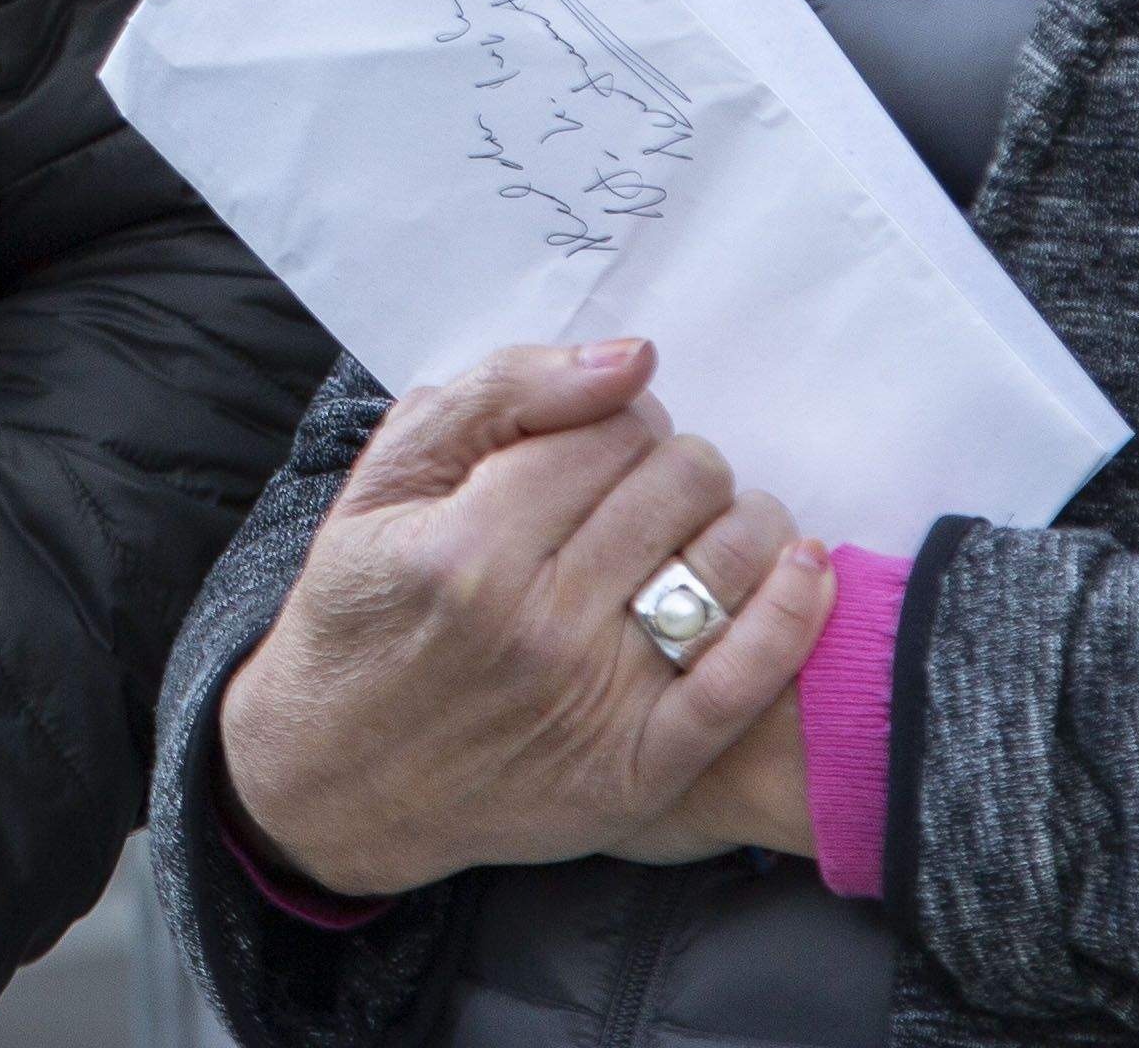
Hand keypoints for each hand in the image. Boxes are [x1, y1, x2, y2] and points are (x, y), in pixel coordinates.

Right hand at [211, 340, 831, 901]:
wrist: (339, 779)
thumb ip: (499, 396)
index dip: (619, 414)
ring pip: (727, 558)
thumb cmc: (362, 613)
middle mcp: (533, 625)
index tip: (600, 438)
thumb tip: (632, 359)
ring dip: (737, 518)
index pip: (610, 428)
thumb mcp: (386, 483)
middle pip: (678, 482)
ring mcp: (592, 704)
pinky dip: (789, 611)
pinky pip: (745, 679)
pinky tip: (799, 566)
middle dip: (672, 462)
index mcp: (465, 546)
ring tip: (702, 524)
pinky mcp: (637, 773)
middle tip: (642, 488)